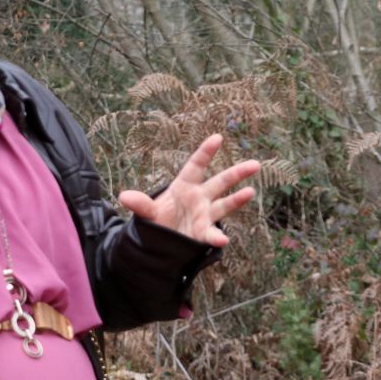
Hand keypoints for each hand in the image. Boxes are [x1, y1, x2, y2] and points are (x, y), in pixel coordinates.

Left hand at [118, 134, 260, 247]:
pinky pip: (212, 233)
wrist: (160, 242)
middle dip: (237, 173)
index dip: (206, 152)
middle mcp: (199, 198)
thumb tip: (124, 196)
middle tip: (255, 164)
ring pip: (225, 204)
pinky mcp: (203, 232)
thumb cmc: (158, 220)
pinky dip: (216, 237)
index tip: (218, 138)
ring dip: (238, 199)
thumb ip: (141, 204)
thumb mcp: (148, 212)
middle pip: (220, 182)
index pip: (196, 166)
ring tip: (250, 192)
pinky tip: (223, 239)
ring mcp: (205, 214)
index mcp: (184, 186)